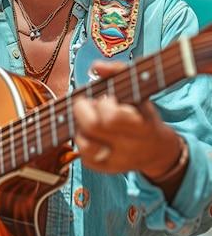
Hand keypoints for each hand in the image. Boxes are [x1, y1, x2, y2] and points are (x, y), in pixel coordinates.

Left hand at [73, 60, 181, 178]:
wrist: (155, 150)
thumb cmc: (143, 115)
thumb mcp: (140, 90)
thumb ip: (118, 71)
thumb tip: (96, 66)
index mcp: (141, 127)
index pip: (112, 116)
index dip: (103, 103)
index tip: (106, 98)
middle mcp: (127, 148)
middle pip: (92, 127)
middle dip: (83, 109)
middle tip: (88, 103)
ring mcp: (114, 162)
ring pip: (83, 144)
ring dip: (80, 126)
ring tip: (89, 118)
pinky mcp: (101, 168)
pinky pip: (81, 154)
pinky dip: (81, 138)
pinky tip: (90, 132)